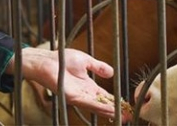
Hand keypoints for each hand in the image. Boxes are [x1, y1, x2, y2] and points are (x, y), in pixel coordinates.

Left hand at [15, 46, 130, 122]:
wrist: (47, 60)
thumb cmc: (63, 59)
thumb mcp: (86, 61)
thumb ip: (98, 67)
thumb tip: (112, 72)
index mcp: (88, 86)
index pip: (104, 97)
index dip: (115, 101)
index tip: (127, 106)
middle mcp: (84, 94)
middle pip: (102, 104)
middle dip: (116, 110)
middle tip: (129, 116)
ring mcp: (78, 96)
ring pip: (96, 106)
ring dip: (109, 111)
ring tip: (122, 116)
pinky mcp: (71, 96)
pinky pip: (87, 103)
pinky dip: (99, 107)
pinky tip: (108, 109)